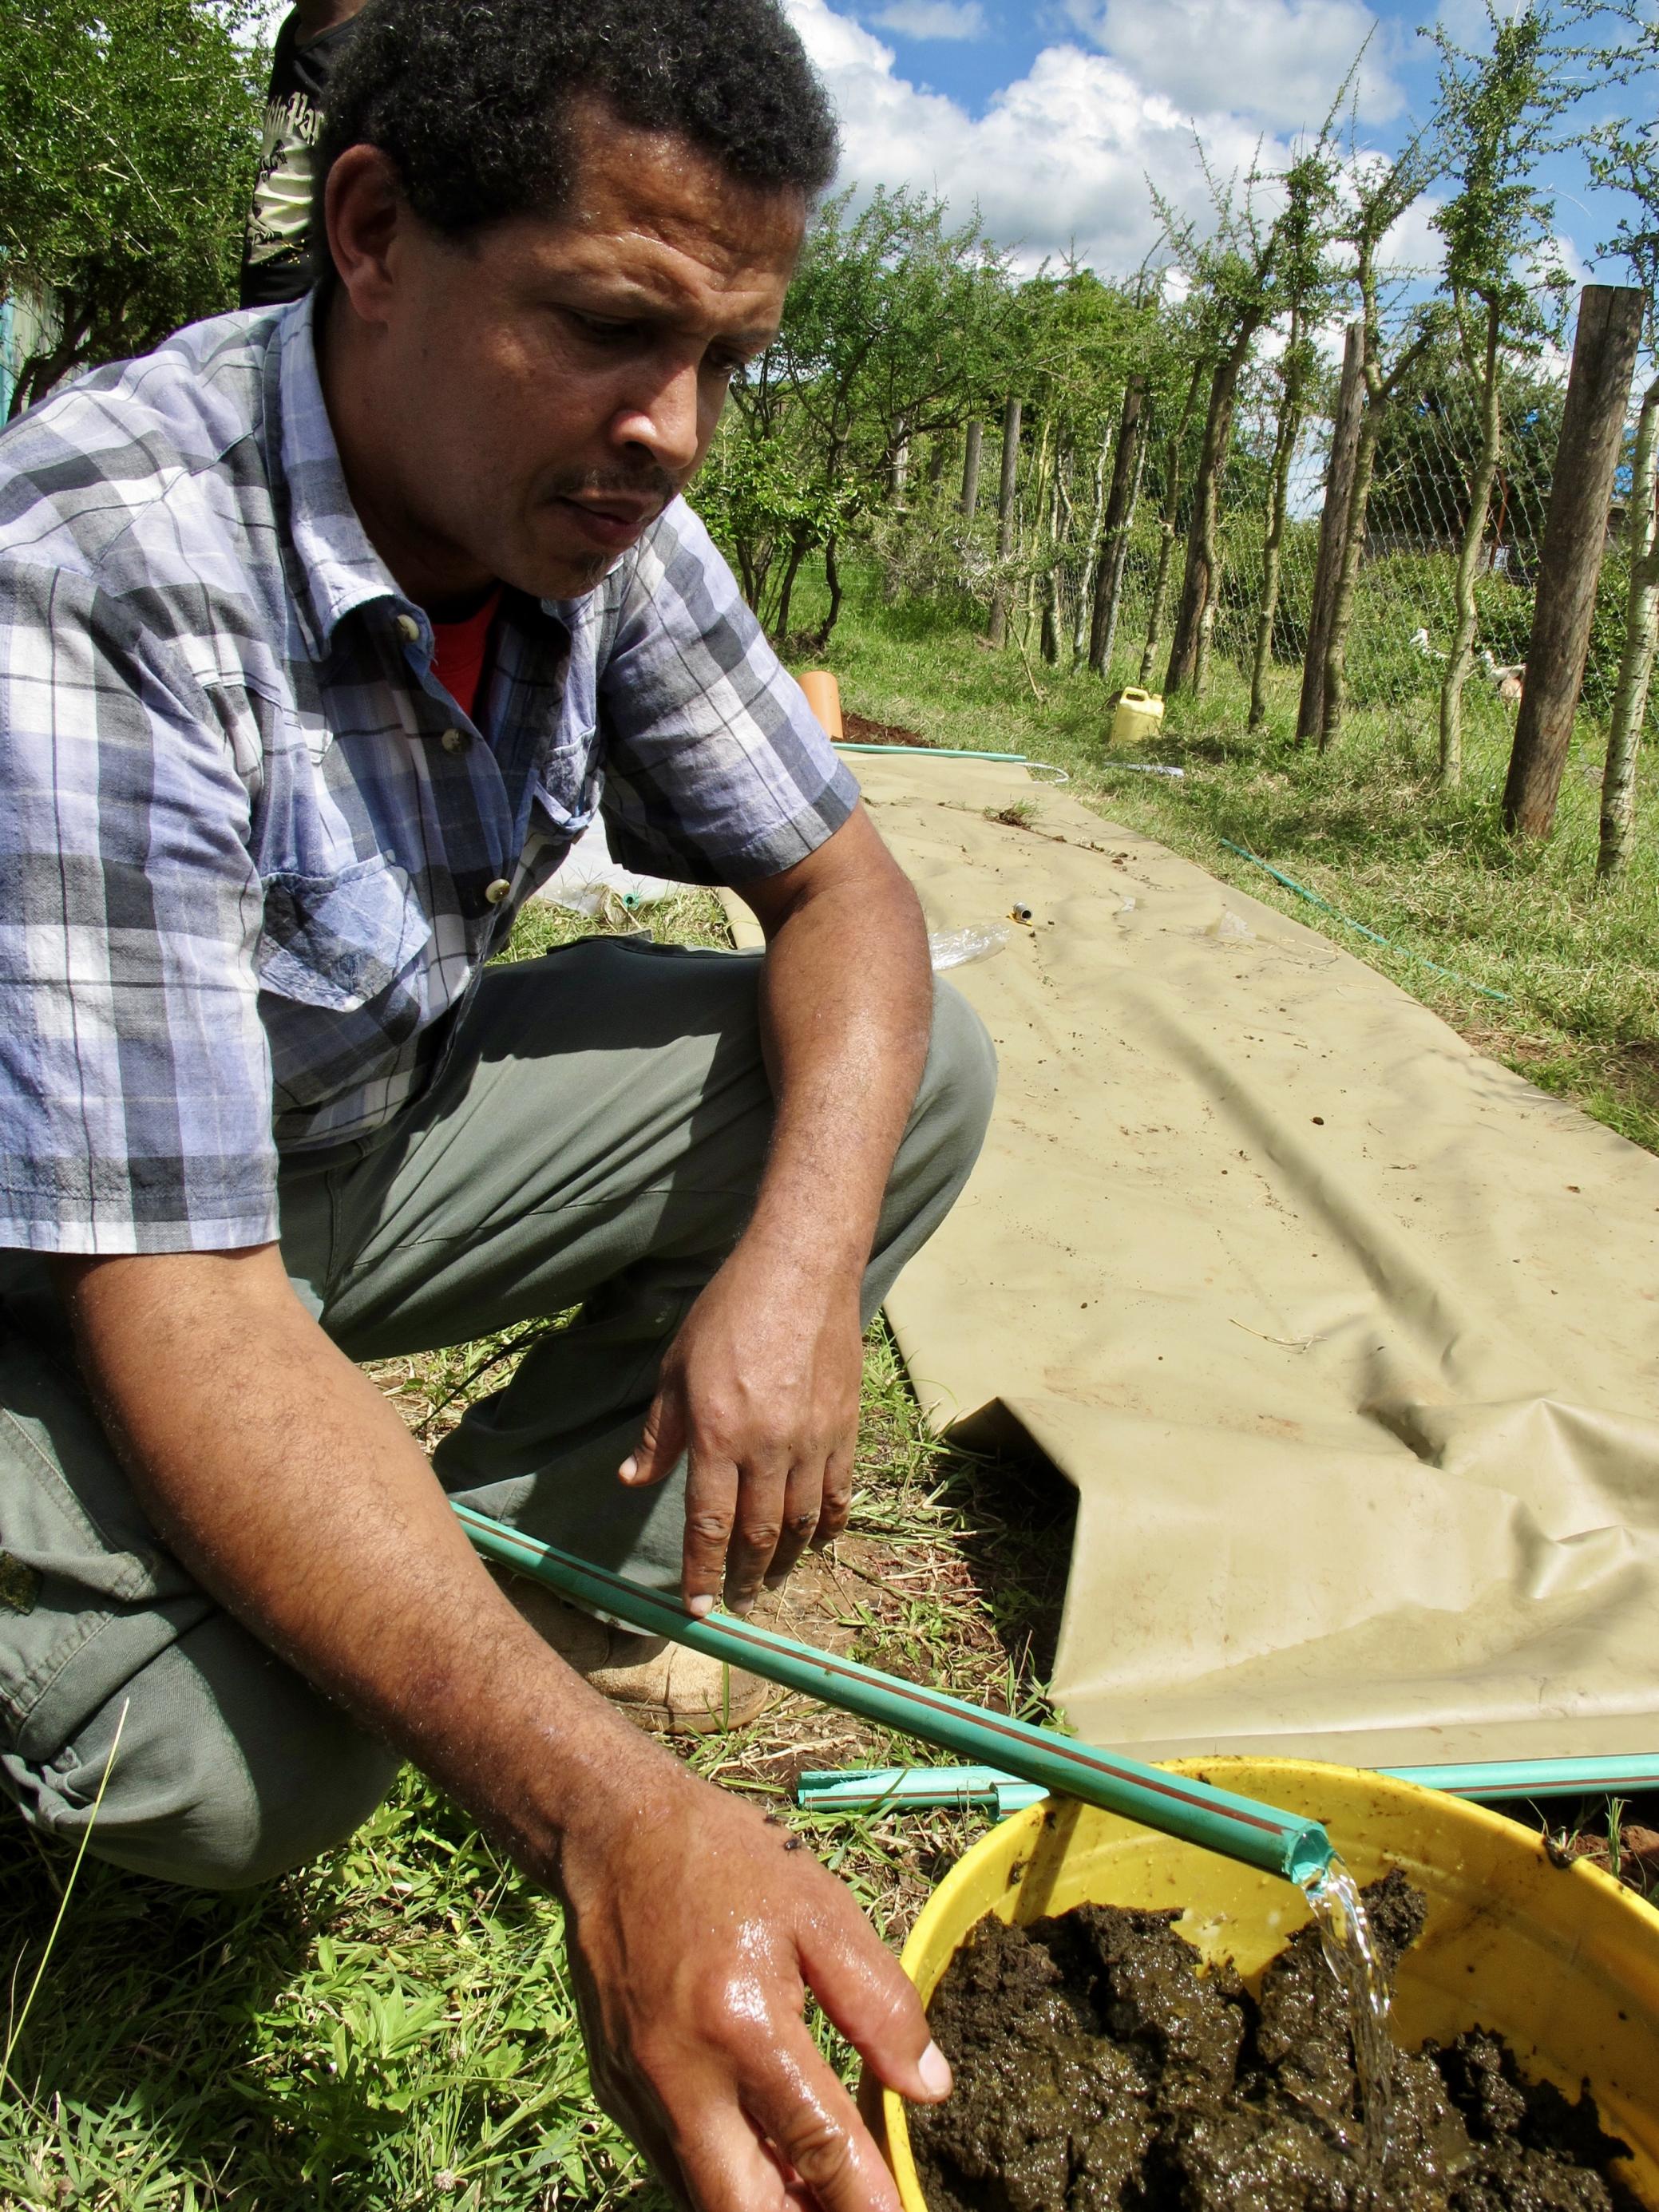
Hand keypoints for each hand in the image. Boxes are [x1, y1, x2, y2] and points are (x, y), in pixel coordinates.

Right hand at [559, 1765, 951, 2210]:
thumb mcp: (820, 1912)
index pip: (818, 2145)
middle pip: (744, 2209)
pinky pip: (674, 2165)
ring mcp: (640, 2091)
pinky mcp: (616, 2091)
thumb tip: (927, 2088)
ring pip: (702, 2200)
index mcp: (742, 2025)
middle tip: (853, 2210)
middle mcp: (682, 2076)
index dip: (866, 2198)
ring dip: (766, 2206)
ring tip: (817, 2192)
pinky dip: (725, 2177)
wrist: (616, 1834)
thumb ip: (878, 2004)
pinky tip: (767, 2158)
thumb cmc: (727, 1863)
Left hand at [620, 1242, 862, 1614]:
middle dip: (744, 1576)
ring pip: (802, 1521)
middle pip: (758, 1533)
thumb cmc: (729, 1312)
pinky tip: (818, 1540)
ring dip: (785, 1559)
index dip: (701, 1571)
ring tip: (772, 1580)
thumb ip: (660, 1431)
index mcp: (717, 1433)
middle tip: (736, 1602)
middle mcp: (768, 1446)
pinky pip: (840, 1492)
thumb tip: (632, 1479)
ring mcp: (813, 1440)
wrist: (801, 1270)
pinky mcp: (845, 1427)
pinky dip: (830, 1524)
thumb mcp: (676, 1368)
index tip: (696, 1608)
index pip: (708, 1522)